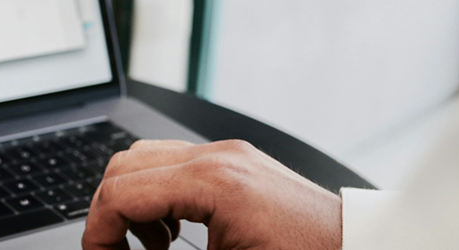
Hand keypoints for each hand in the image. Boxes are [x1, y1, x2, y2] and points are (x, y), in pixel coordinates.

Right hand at [82, 140, 340, 249]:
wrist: (360, 249)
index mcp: (212, 182)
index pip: (120, 191)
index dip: (98, 233)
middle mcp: (217, 157)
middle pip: (124, 166)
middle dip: (110, 214)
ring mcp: (228, 154)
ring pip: (145, 160)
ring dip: (135, 204)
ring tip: (153, 247)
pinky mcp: (236, 162)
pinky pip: (175, 165)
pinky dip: (160, 196)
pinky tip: (175, 232)